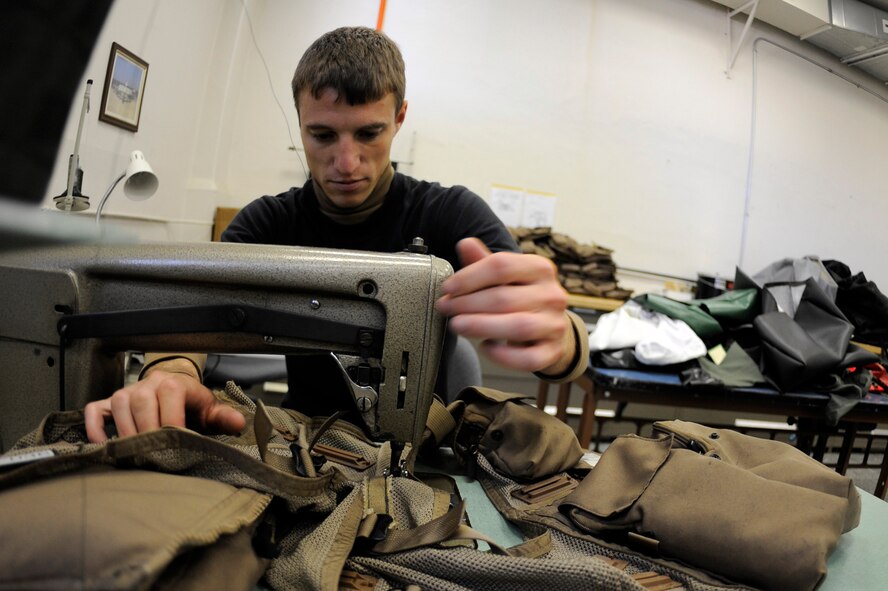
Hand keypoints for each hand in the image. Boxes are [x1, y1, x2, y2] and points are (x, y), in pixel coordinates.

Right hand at [83, 368, 245, 442]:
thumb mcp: (210, 409)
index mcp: (174, 383)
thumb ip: (224, 417)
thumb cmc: (192, 403)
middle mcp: (148, 384)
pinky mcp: (110, 401)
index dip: (172, 423)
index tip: (176, 445)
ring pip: (119, 406)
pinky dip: (94, 427)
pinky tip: (103, 445)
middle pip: (141, 403)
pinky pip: (95, 410)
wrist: (176, 387)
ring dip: (124, 432)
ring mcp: (127, 391)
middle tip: (153, 455)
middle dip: (146, 431)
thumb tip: (238, 423)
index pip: (170, 398)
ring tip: (134, 454)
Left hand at [435, 237, 572, 373]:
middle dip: (467, 303)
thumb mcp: (505, 276)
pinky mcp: (552, 351)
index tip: (448, 287)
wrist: (552, 327)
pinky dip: (503, 355)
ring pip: (518, 326)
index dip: (469, 276)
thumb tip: (465, 243)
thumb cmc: (522, 298)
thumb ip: (484, 261)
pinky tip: (486, 347)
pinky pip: (527, 358)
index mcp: (540, 268)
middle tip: (445, 308)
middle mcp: (552, 295)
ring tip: (457, 325)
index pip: (502, 265)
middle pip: (504, 297)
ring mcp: (555, 324)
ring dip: (481, 326)